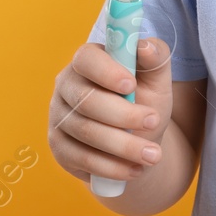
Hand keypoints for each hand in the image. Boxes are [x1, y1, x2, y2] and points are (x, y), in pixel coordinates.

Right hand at [48, 37, 174, 185]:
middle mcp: (66, 87)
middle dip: (123, 114)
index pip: (86, 59)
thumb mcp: (157, 79)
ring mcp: (59, 118)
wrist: (137, 141)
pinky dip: (112, 167)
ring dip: (123, 145)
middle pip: (86, 100)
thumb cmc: (144, 100)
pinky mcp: (60, 149)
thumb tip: (145, 46)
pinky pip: (83, 159)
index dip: (106, 71)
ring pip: (86, 132)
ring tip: (153, 154)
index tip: (131, 85)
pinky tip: (136, 169)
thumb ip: (155, 57)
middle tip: (154, 121)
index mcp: (88, 61)